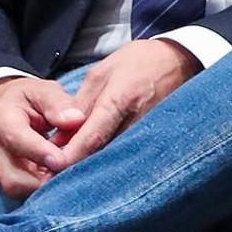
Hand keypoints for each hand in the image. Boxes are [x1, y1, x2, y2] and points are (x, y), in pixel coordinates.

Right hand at [0, 76, 84, 198]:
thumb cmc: (24, 99)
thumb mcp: (41, 90)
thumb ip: (58, 103)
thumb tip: (76, 120)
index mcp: (2, 119)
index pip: (16, 140)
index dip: (40, 152)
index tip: (63, 159)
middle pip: (13, 178)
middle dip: (44, 181)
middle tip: (71, 171)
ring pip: (16, 190)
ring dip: (44, 187)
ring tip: (67, 174)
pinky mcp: (3, 179)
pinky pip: (20, 192)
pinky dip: (41, 189)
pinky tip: (59, 178)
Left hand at [56, 38, 200, 165]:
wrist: (178, 60)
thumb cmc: (139, 61)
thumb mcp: (101, 73)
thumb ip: (80, 104)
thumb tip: (60, 135)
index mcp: (120, 99)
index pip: (92, 137)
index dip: (70, 156)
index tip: (52, 166)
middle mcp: (136, 120)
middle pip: (102, 153)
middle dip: (77, 163)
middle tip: (55, 170)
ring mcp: (147, 131)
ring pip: (112, 156)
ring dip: (91, 161)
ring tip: (71, 163)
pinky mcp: (152, 137)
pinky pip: (125, 152)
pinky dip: (107, 156)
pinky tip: (94, 156)